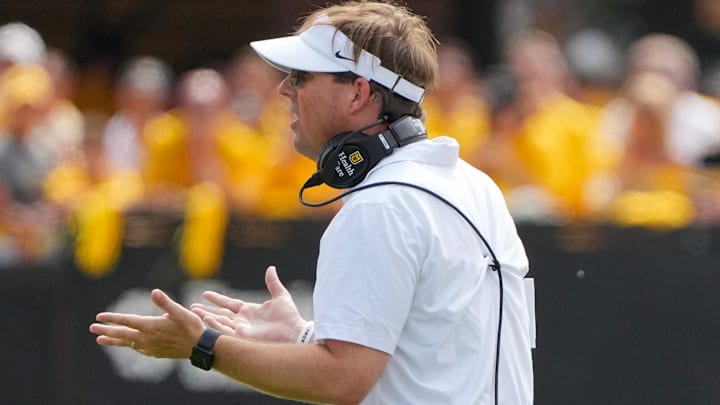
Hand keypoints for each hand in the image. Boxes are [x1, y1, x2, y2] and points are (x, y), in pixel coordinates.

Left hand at [89, 289, 205, 357]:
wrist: (200, 347)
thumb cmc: (192, 327)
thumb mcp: (180, 311)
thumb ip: (165, 302)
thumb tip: (154, 291)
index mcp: (150, 326)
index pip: (127, 321)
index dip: (112, 318)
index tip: (99, 316)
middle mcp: (147, 338)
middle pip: (122, 334)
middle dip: (106, 330)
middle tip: (91, 328)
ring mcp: (150, 347)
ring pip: (127, 343)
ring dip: (113, 340)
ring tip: (100, 340)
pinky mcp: (155, 353)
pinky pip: (137, 349)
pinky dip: (128, 345)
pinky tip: (127, 344)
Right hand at [191, 266, 307, 342]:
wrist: (295, 332)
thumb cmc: (290, 318)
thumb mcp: (280, 296)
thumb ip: (273, 283)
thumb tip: (271, 268)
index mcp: (249, 311)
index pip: (229, 304)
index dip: (217, 299)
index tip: (205, 294)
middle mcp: (243, 321)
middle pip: (220, 314)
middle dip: (205, 311)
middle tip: (191, 307)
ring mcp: (241, 330)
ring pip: (219, 322)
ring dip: (206, 317)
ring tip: (193, 312)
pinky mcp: (242, 337)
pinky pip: (225, 331)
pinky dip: (215, 325)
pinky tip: (205, 320)